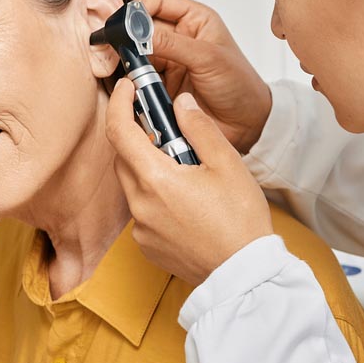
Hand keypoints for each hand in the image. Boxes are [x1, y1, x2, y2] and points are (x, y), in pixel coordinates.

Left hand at [106, 79, 273, 284]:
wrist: (244, 275)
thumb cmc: (240, 220)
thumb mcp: (227, 164)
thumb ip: (199, 128)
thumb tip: (180, 104)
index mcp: (155, 179)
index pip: (119, 131)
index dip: (119, 103)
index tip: (127, 88)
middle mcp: (140, 205)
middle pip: (124, 158)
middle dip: (139, 137)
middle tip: (168, 129)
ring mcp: (141, 229)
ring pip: (134, 185)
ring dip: (149, 169)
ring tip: (186, 169)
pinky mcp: (148, 247)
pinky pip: (143, 212)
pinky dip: (156, 198)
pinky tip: (185, 202)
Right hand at [136, 0, 272, 153]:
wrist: (246, 125)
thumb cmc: (240, 86)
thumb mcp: (208, 59)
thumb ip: (172, 44)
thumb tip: (139, 33)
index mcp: (194, 19)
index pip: (157, 1)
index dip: (137, 8)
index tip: (122, 24)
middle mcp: (179, 37)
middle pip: (140, 27)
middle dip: (126, 37)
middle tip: (114, 49)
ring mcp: (168, 61)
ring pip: (136, 53)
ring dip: (129, 62)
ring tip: (130, 72)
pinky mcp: (161, 84)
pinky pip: (138, 78)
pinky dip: (132, 82)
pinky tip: (133, 87)